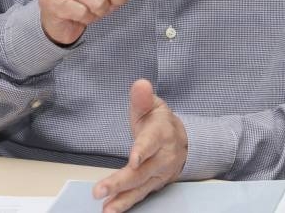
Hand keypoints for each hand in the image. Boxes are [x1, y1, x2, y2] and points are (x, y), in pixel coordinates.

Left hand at [94, 79, 187, 212]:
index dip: (142, 151)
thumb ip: (142, 98)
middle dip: (121, 182)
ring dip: (122, 198)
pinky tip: (111, 209)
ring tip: (106, 208)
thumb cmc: (160, 122)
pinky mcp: (154, 184)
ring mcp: (159, 174)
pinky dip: (125, 204)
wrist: (183, 141)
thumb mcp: (153, 105)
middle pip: (141, 171)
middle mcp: (162, 157)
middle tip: (100, 190)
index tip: (133, 159)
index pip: (151, 142)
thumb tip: (140, 84)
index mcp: (160, 133)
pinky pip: (139, 195)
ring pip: (140, 187)